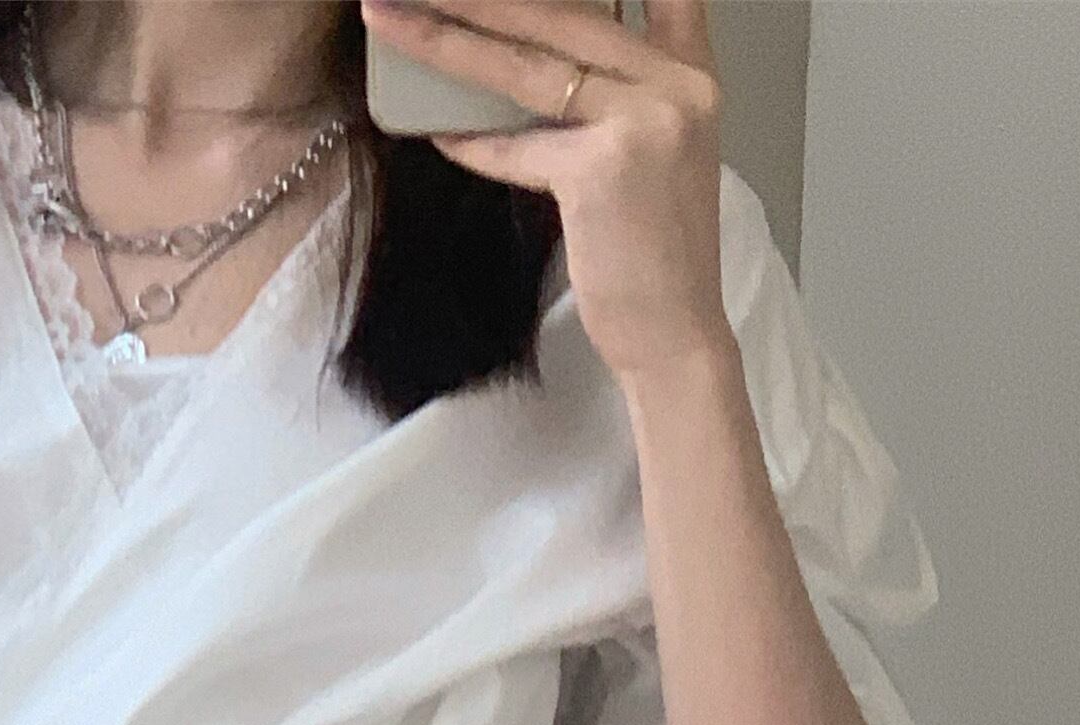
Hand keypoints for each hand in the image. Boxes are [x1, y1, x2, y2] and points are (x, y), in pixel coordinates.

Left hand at [361, 0, 731, 384]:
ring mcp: (643, 122)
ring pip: (524, 65)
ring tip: (389, 19)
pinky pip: (514, 145)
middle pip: (561, 11)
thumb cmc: (656, 252)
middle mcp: (675, 85)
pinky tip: (433, 130)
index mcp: (691, 74)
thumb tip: (525, 57)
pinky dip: (471, 142)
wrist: (677, 336)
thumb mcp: (653, 152)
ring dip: (445, 40)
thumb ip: (612, 93)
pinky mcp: (601, 169)